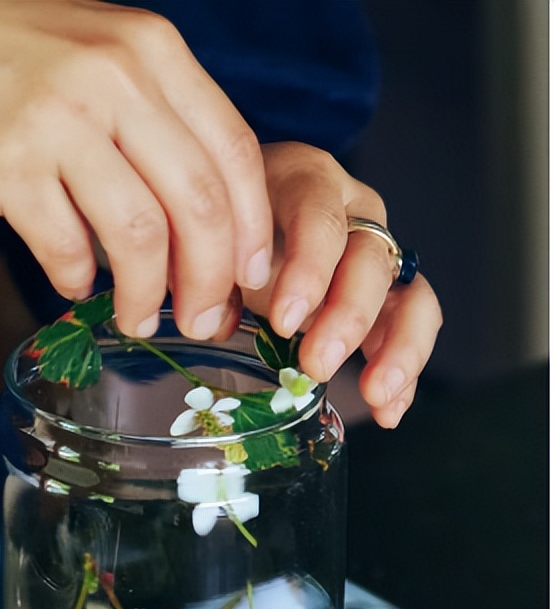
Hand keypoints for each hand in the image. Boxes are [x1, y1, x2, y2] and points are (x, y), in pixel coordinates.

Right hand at [0, 0, 273, 339]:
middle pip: (197, 202)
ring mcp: (60, 120)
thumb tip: (201, 218)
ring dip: (144, 295)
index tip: (252, 277)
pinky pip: (64, 245)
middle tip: (203, 321)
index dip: (252, 227)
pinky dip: (75, 279)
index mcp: (152, 52)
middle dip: (210, 280)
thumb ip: (155, 117)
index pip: (233, 151)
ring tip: (136, 320)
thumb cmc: (10, 57)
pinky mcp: (7, 162)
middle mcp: (115, 79)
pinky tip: (72, 283)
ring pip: (138, 234)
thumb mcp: (102, 57)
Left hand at [242, 143, 442, 427]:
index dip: (309, 268)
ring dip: (396, 348)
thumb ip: (213, 271)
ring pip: (408, 291)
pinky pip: (412, 326)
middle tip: (318, 365)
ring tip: (376, 395)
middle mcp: (353, 209)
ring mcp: (378, 251)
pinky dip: (403, 370)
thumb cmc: (228, 225)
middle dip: (349, 317)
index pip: (319, 215)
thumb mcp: (214, 235)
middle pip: (370, 257)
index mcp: (305, 181)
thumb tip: (214, 324)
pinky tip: (388, 412)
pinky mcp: (389, 292)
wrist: (244, 217)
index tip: (285, 320)